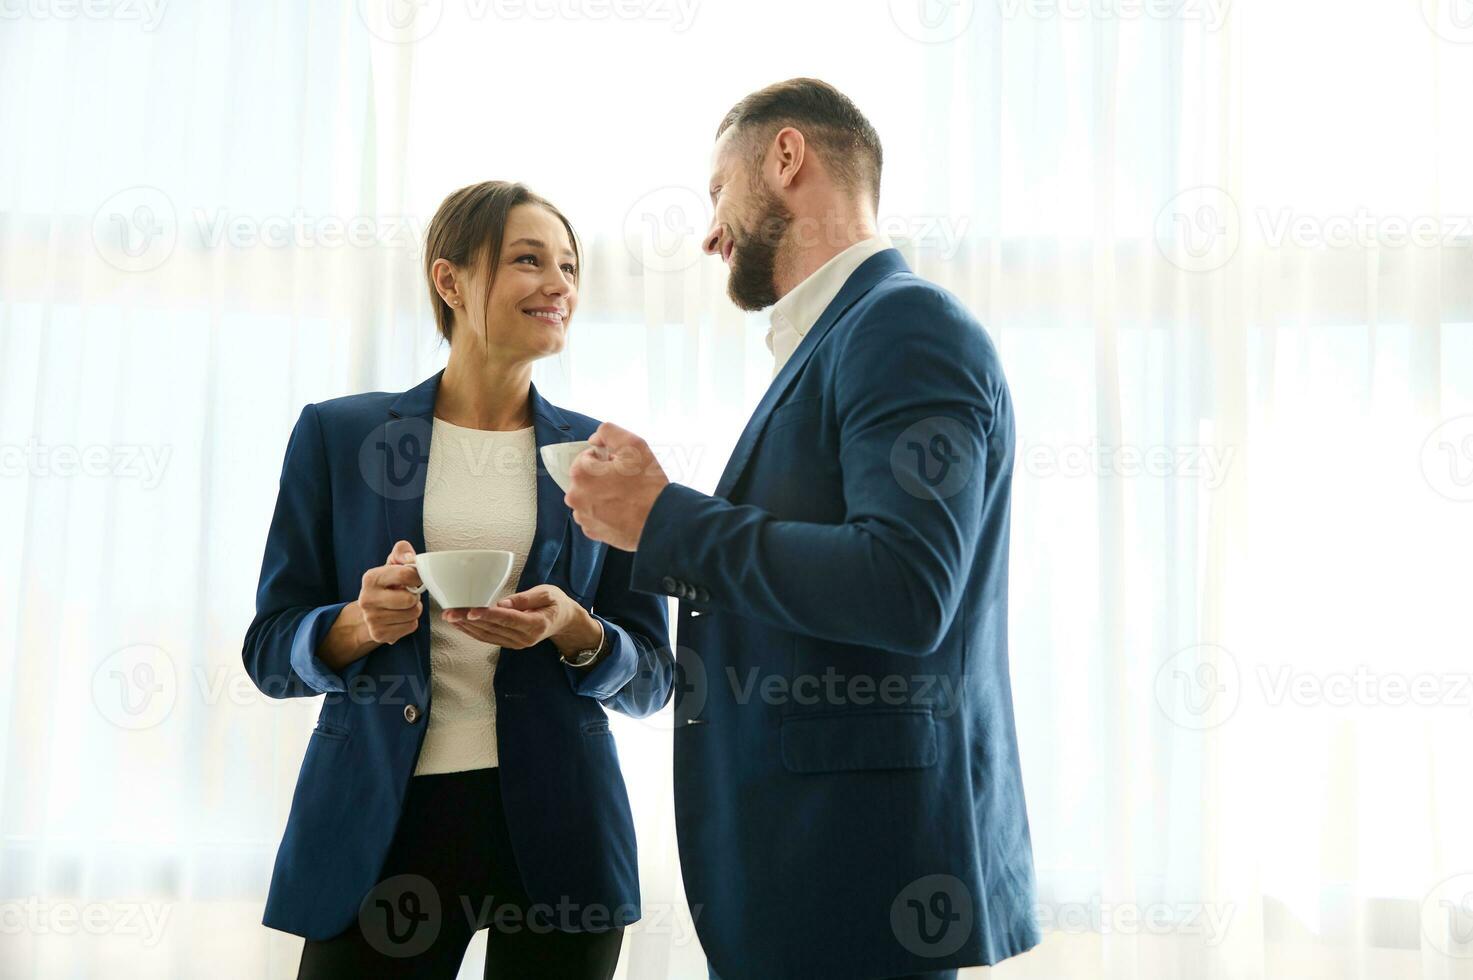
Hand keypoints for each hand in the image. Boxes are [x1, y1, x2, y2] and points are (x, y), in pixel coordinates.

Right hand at [356, 539, 423, 645]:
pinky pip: (411, 627)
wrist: (369, 611)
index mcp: (371, 578)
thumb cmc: (387, 585)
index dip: (418, 577)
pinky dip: (411, 622)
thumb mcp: (392, 564)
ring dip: (414, 610)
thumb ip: (402, 552)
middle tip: (408, 594)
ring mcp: (371, 619)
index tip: (416, 578)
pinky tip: (400, 618)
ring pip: (413, 614)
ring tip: (403, 606)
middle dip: (415, 596)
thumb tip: (410, 558)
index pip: (405, 575)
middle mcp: (367, 599)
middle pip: (410, 599)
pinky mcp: (379, 634)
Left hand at [441, 584, 601, 655]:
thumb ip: (526, 599)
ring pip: (487, 635)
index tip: (470, 610)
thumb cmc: (556, 603)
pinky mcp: (510, 643)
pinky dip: (472, 631)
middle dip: (468, 620)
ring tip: (449, 616)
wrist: (564, 621)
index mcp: (536, 624)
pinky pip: (488, 638)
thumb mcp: (547, 593)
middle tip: (449, 611)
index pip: (508, 619)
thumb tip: (503, 603)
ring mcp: (516, 643)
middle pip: (492, 628)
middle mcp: (525, 638)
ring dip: (466, 626)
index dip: (488, 615)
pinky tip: (459, 624)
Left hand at [565, 422, 667, 550]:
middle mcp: (575, 497)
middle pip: (587, 478)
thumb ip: (608, 432)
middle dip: (603, 477)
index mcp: (581, 474)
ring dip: (602, 494)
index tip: (622, 468)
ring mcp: (583, 516)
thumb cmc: (648, 484)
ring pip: (589, 496)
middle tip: (626, 482)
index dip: (607, 459)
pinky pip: (594, 515)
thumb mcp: (634, 445)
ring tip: (626, 498)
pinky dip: (605, 511)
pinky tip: (622, 511)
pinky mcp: (592, 532)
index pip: (587, 457)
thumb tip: (594, 440)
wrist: (661, 522)